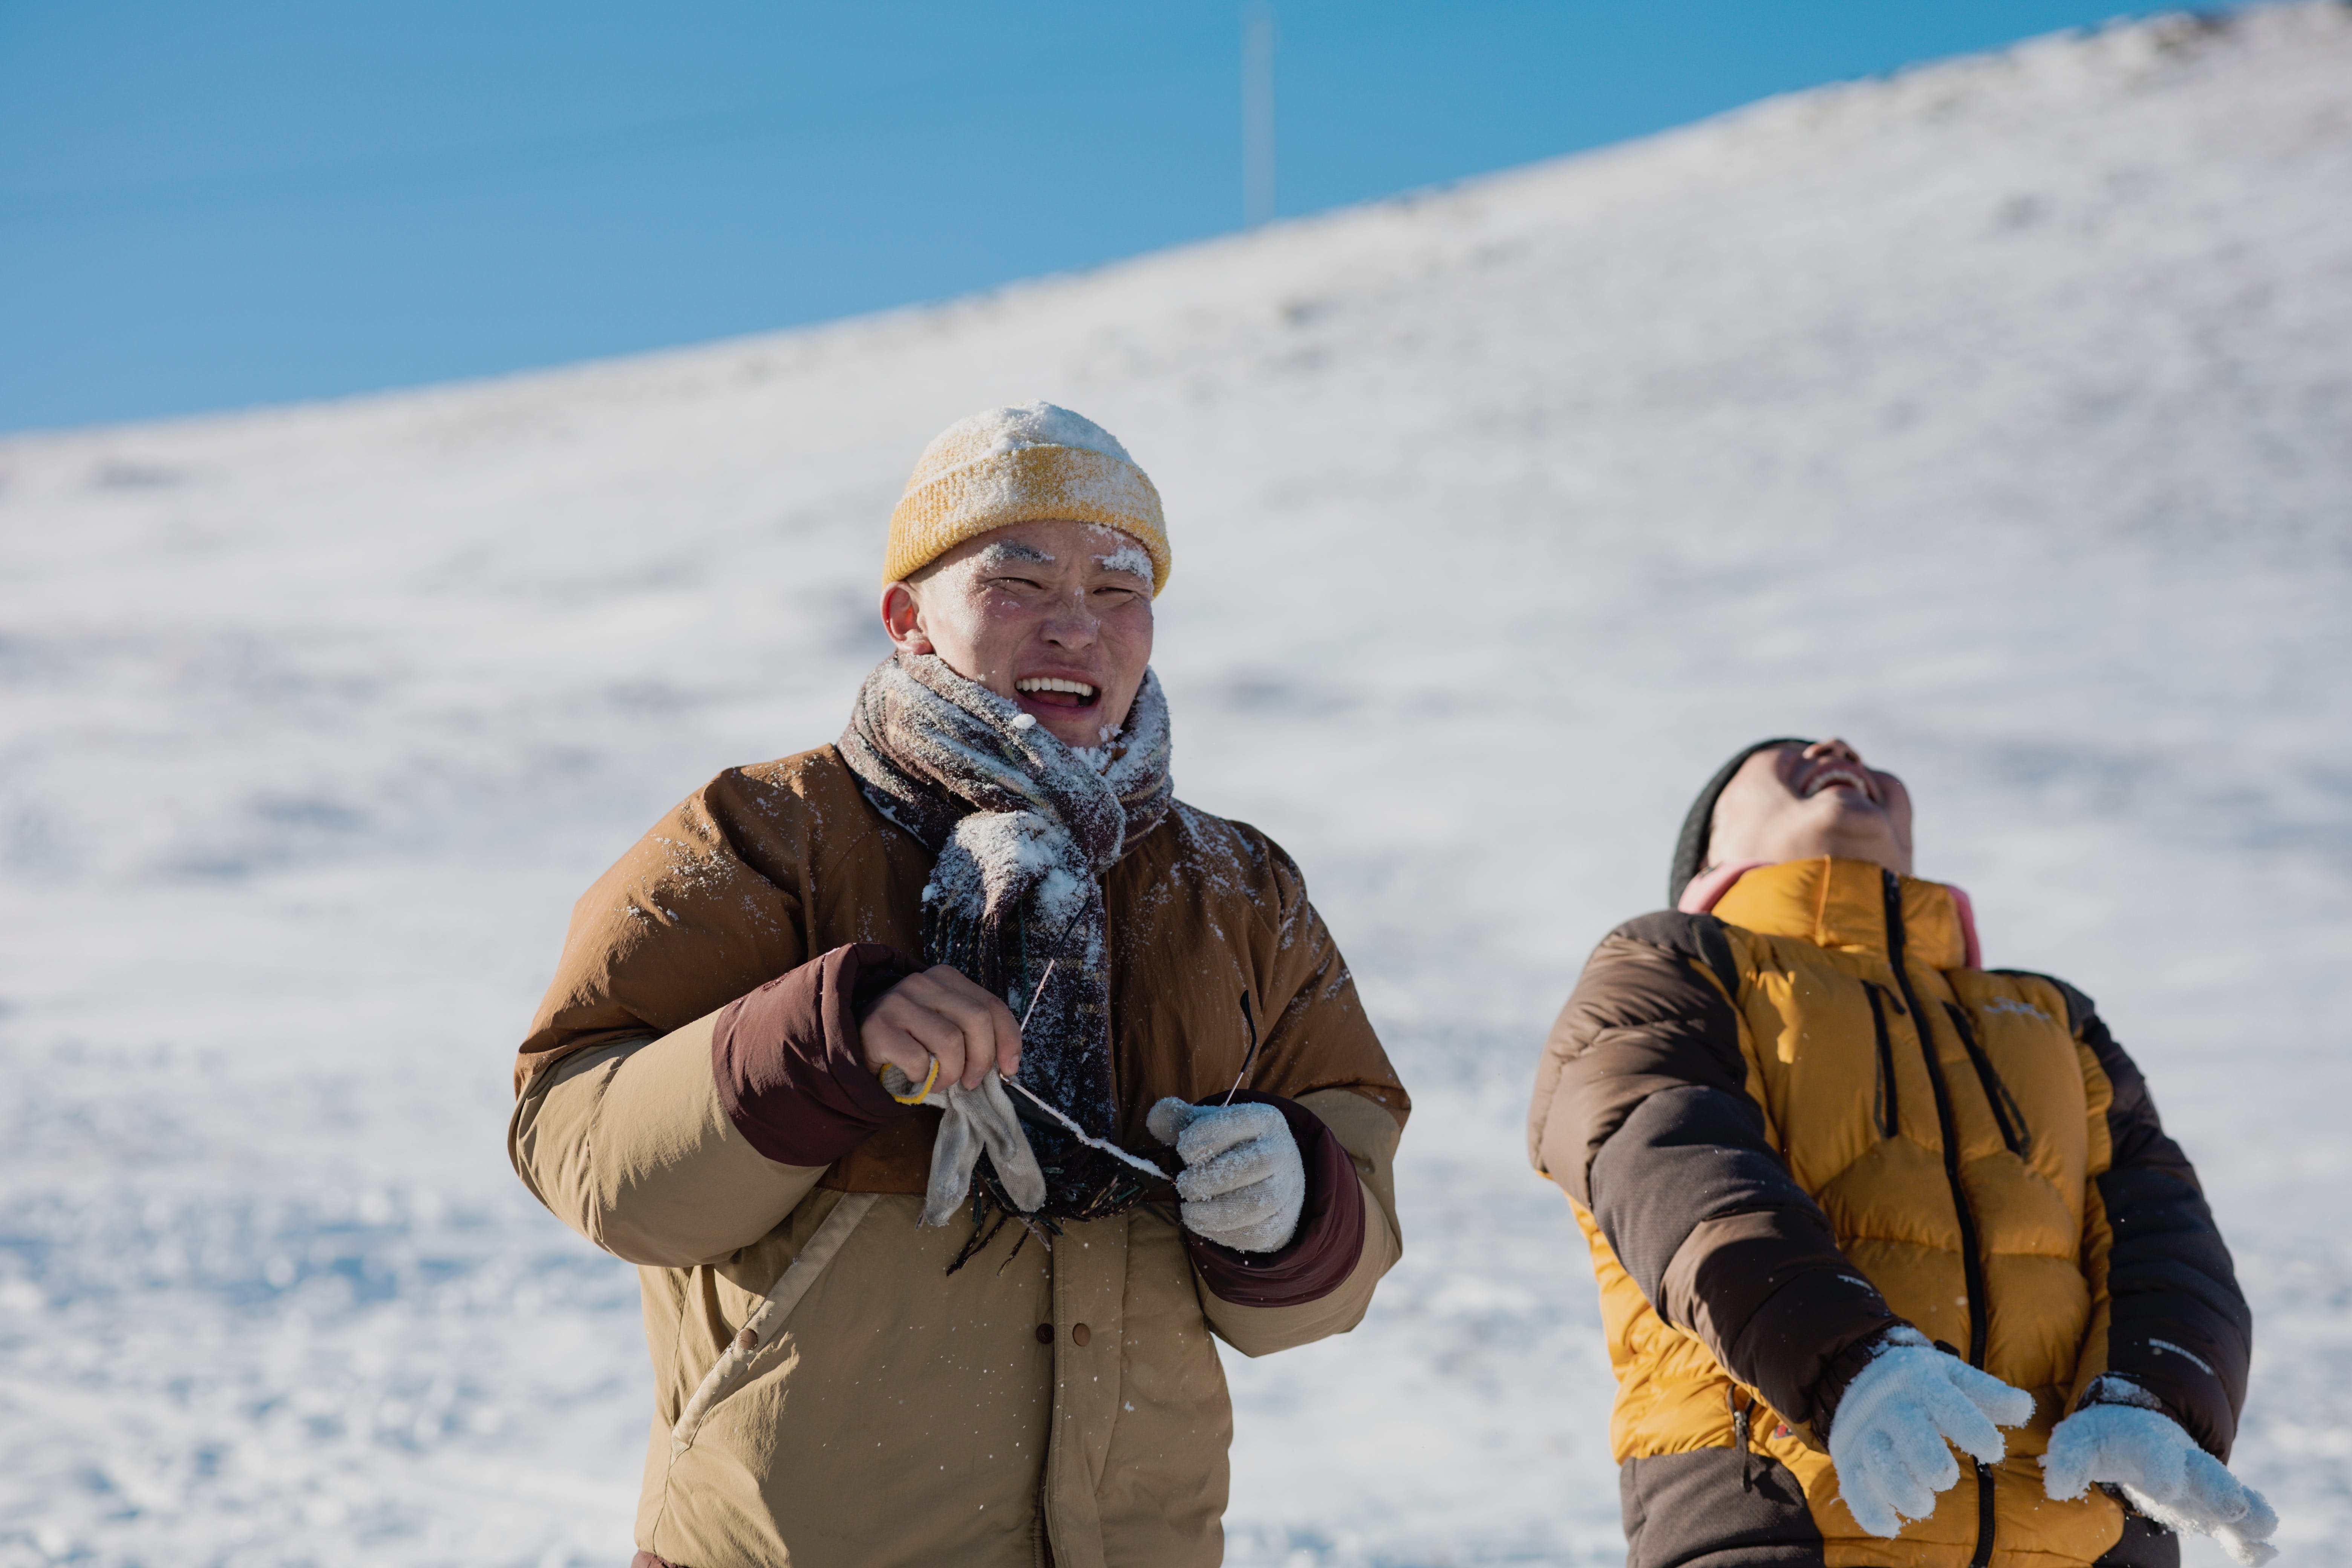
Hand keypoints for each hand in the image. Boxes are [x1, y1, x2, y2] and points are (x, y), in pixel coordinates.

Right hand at [858, 965, 1020, 1090]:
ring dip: (952, 1072)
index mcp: (946, 978)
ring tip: (941, 1082)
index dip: (1008, 1039)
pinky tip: (915, 1078)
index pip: (992, 1005)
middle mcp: (922, 982)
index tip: (1009, 1068)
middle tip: (971, 1082)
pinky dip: (923, 1077)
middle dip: (982, 1059)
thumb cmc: (909, 1039)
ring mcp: (898, 1001)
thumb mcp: (944, 1025)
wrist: (857, 1045)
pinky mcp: (878, 1027)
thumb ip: (972, 1033)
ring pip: (950, 1041)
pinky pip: (918, 1059)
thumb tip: (1007, 1062)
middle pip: (976, 1020)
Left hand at [1146, 1098, 1304, 1252]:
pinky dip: (1227, 1233)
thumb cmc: (1227, 1148)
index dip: (1208, 1135)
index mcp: (1264, 1119)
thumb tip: (1156, 1116)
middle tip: (1183, 1185)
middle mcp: (1283, 1150)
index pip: (1243, 1120)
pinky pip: (1260, 1232)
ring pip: (1262, 1201)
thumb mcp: (1204, 1127)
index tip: (1183, 1149)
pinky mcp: (1283, 1220)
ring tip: (1189, 1211)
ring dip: (1218, 1211)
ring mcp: (1287, 1188)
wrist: (1267, 1177)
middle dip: (1212, 1178)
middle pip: (1259, 1162)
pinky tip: (1204, 1224)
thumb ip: (1178, 1119)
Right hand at [1828, 1327, 2034, 1537]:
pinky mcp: (1848, 1456)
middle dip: (1926, 1458)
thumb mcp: (1952, 1376)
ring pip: (1876, 1460)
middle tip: (1945, 1477)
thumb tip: (2024, 1407)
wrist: (1855, 1370)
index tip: (1993, 1449)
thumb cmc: (1920, 1383)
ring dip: (1900, 1488)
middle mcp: (1890, 1406)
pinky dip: (1869, 1509)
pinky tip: (1891, 1526)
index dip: (1971, 1426)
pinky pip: (1853, 1485)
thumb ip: (1987, 1395)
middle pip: (1905, 1430)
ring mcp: (1865, 1432)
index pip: (1946, 1403)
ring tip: (1924, 1505)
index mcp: (1921, 1383)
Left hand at [2043, 1396, 2278, 1566]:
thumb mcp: (2079, 1440)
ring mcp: (2201, 1486)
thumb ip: (2068, 1460)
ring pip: (2231, 1497)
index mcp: (2149, 1444)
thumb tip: (2056, 1485)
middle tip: (2235, 1508)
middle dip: (2220, 1490)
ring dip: (2248, 1513)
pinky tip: (2263, 1552)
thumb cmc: (2106, 1438)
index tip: (2166, 1488)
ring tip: (2265, 1530)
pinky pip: (2234, 1524)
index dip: (2162, 1470)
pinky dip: (2248, 1538)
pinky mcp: (2210, 1509)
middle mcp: (2184, 1463)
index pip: (2157, 1455)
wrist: (2140, 1432)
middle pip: (2206, 1473)